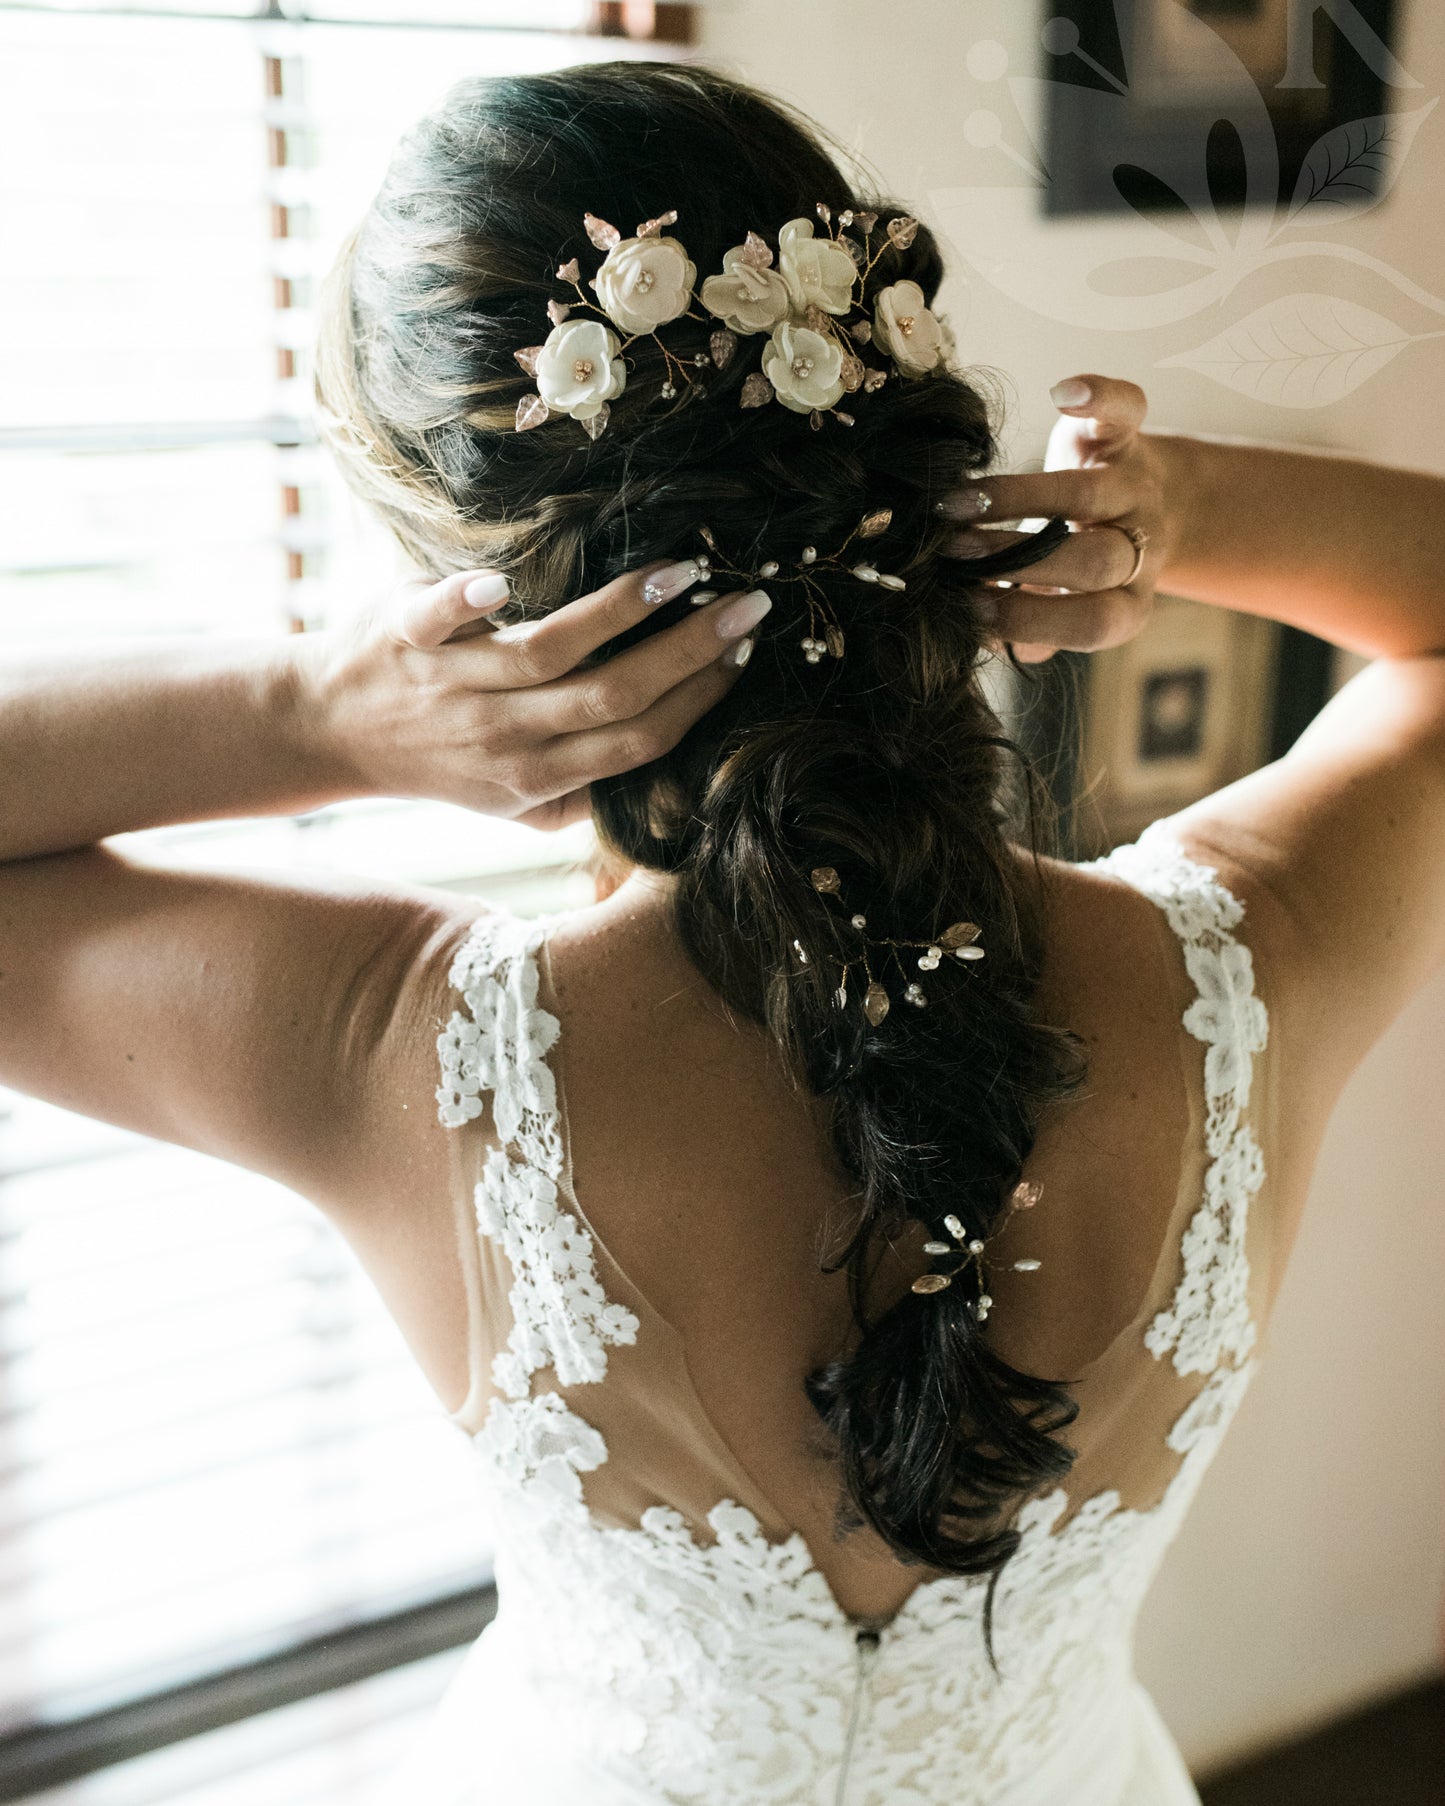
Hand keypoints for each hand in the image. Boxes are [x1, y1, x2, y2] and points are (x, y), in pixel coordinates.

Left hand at [295, 562, 764, 830]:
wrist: (329, 732)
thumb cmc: (436, 760)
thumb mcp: (511, 806)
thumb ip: (580, 795)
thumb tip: (667, 777)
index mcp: (538, 776)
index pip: (638, 740)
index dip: (698, 700)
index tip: (744, 654)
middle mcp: (504, 734)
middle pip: (614, 694)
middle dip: (690, 650)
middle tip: (748, 604)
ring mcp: (456, 684)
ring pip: (550, 651)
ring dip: (620, 611)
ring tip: (680, 571)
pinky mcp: (406, 637)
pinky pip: (438, 618)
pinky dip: (464, 601)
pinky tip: (503, 583)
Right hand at [939, 375, 1173, 663]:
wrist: (1146, 507)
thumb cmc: (1080, 565)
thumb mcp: (1060, 606)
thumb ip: (1029, 629)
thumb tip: (977, 637)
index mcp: (1129, 600)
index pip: (1092, 621)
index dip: (1030, 617)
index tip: (968, 606)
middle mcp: (1142, 545)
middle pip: (1095, 561)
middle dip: (1019, 559)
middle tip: (951, 552)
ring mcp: (1136, 487)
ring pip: (1090, 493)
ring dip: (1018, 497)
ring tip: (953, 504)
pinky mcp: (1126, 434)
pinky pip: (1125, 410)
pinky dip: (1098, 397)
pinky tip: (1060, 395)